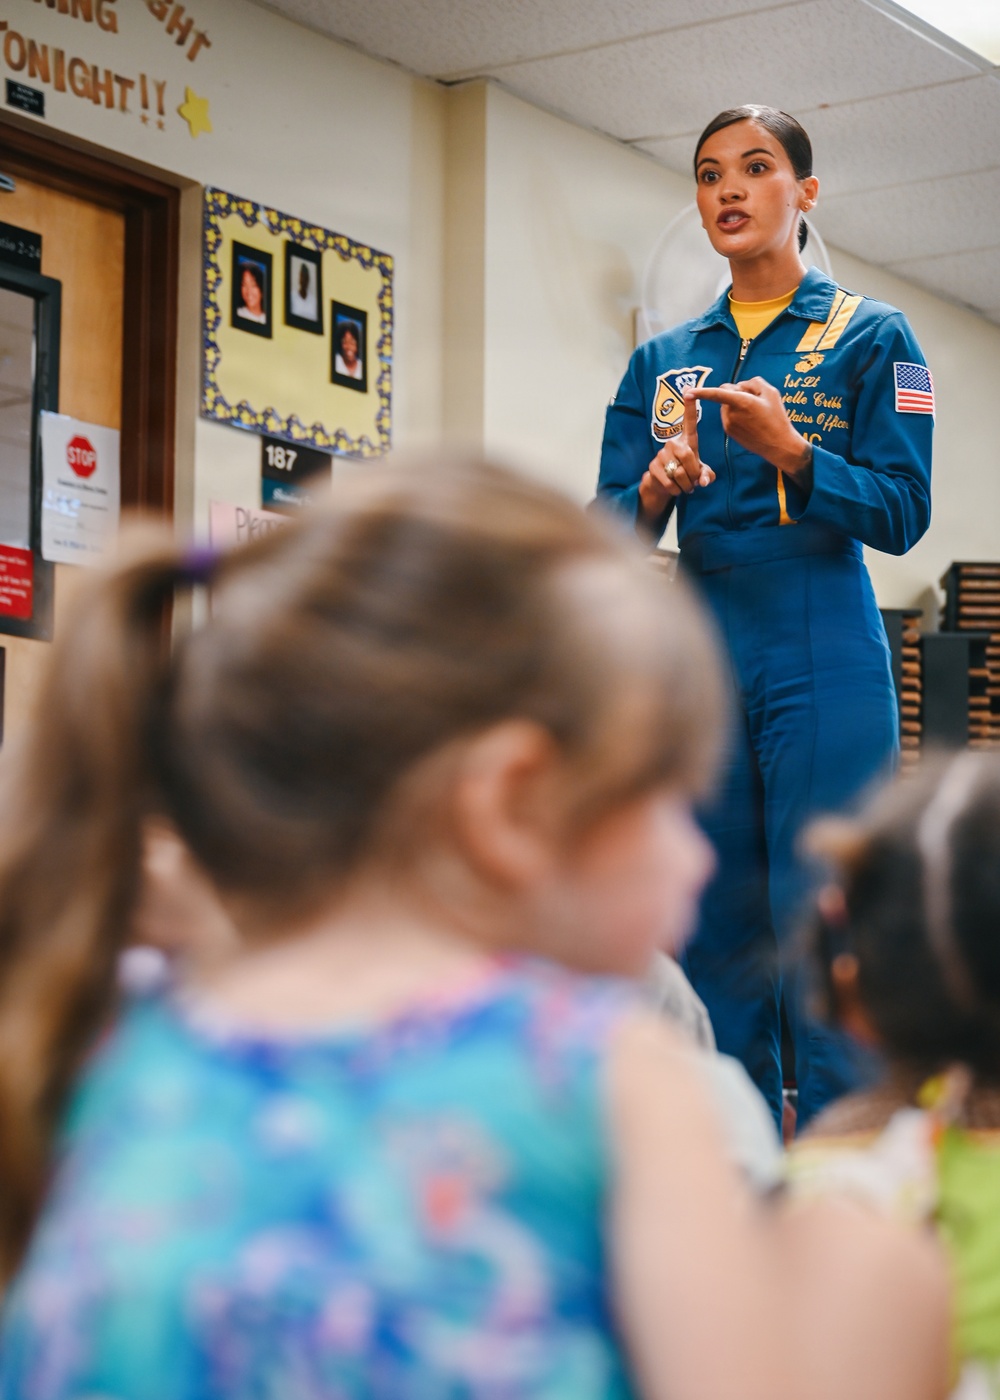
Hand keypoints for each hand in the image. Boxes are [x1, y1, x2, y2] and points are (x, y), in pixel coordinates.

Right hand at [638, 392, 715, 521]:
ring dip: (686, 484)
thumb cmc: (685, 473)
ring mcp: (661, 454)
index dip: (690, 407)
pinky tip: (675, 489)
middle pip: (688, 455)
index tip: (688, 389)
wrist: (662, 485)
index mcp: (686, 441)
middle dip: (693, 473)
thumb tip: (704, 481)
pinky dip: (676, 490)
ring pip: (679, 472)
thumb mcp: (700, 472)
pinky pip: (670, 482)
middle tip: (694, 480)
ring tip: (684, 485)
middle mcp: (673, 443)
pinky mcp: (653, 467)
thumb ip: (707, 475)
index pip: (689, 421)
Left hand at [691, 378, 812, 478]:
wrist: (778, 445)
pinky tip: (752, 421)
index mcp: (741, 402)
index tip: (687, 392)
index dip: (701, 391)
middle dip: (736, 392)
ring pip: (727, 405)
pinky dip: (737, 414)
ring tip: (755, 412)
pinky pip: (730, 416)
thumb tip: (740, 386)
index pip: (717, 394)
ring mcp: (729, 424)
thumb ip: (753, 383)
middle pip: (726, 394)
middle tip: (756, 399)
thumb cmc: (777, 418)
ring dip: (737, 404)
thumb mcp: (771, 393)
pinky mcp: (729, 432)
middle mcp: (731, 414)